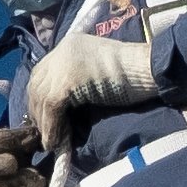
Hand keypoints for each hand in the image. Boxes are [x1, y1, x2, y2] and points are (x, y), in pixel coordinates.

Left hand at [22, 32, 156, 136]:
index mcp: (69, 45)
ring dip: (44, 123)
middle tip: (45, 132)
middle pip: (36, 83)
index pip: (42, 72)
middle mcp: (62, 50)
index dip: (39, 96)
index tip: (44, 117)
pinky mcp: (68, 80)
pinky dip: (52, 127)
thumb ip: (78, 81)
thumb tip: (62, 108)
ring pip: (41, 97)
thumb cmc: (133, 75)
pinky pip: (52, 107)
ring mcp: (64, 63)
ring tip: (51, 141)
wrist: (150, 69)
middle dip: (37, 110)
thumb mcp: (97, 72)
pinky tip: (56, 141)